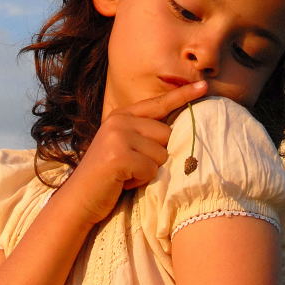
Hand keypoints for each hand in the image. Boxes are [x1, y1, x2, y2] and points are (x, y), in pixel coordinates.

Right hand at [62, 80, 207, 225]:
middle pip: (166, 134)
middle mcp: (120, 120)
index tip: (205, 85)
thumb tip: (177, 130)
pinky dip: (141, 181)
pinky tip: (123, 181)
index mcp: (123, 115)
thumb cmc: (109, 177)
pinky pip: (151, 170)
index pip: (160, 103)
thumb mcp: (124, 146)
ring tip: (127, 174)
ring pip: (161, 154)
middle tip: (132, 166)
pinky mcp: (119, 155)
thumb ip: (144, 133)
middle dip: (156, 156)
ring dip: (148, 171)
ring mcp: (118, 136)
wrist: (78, 199)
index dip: (184, 95)